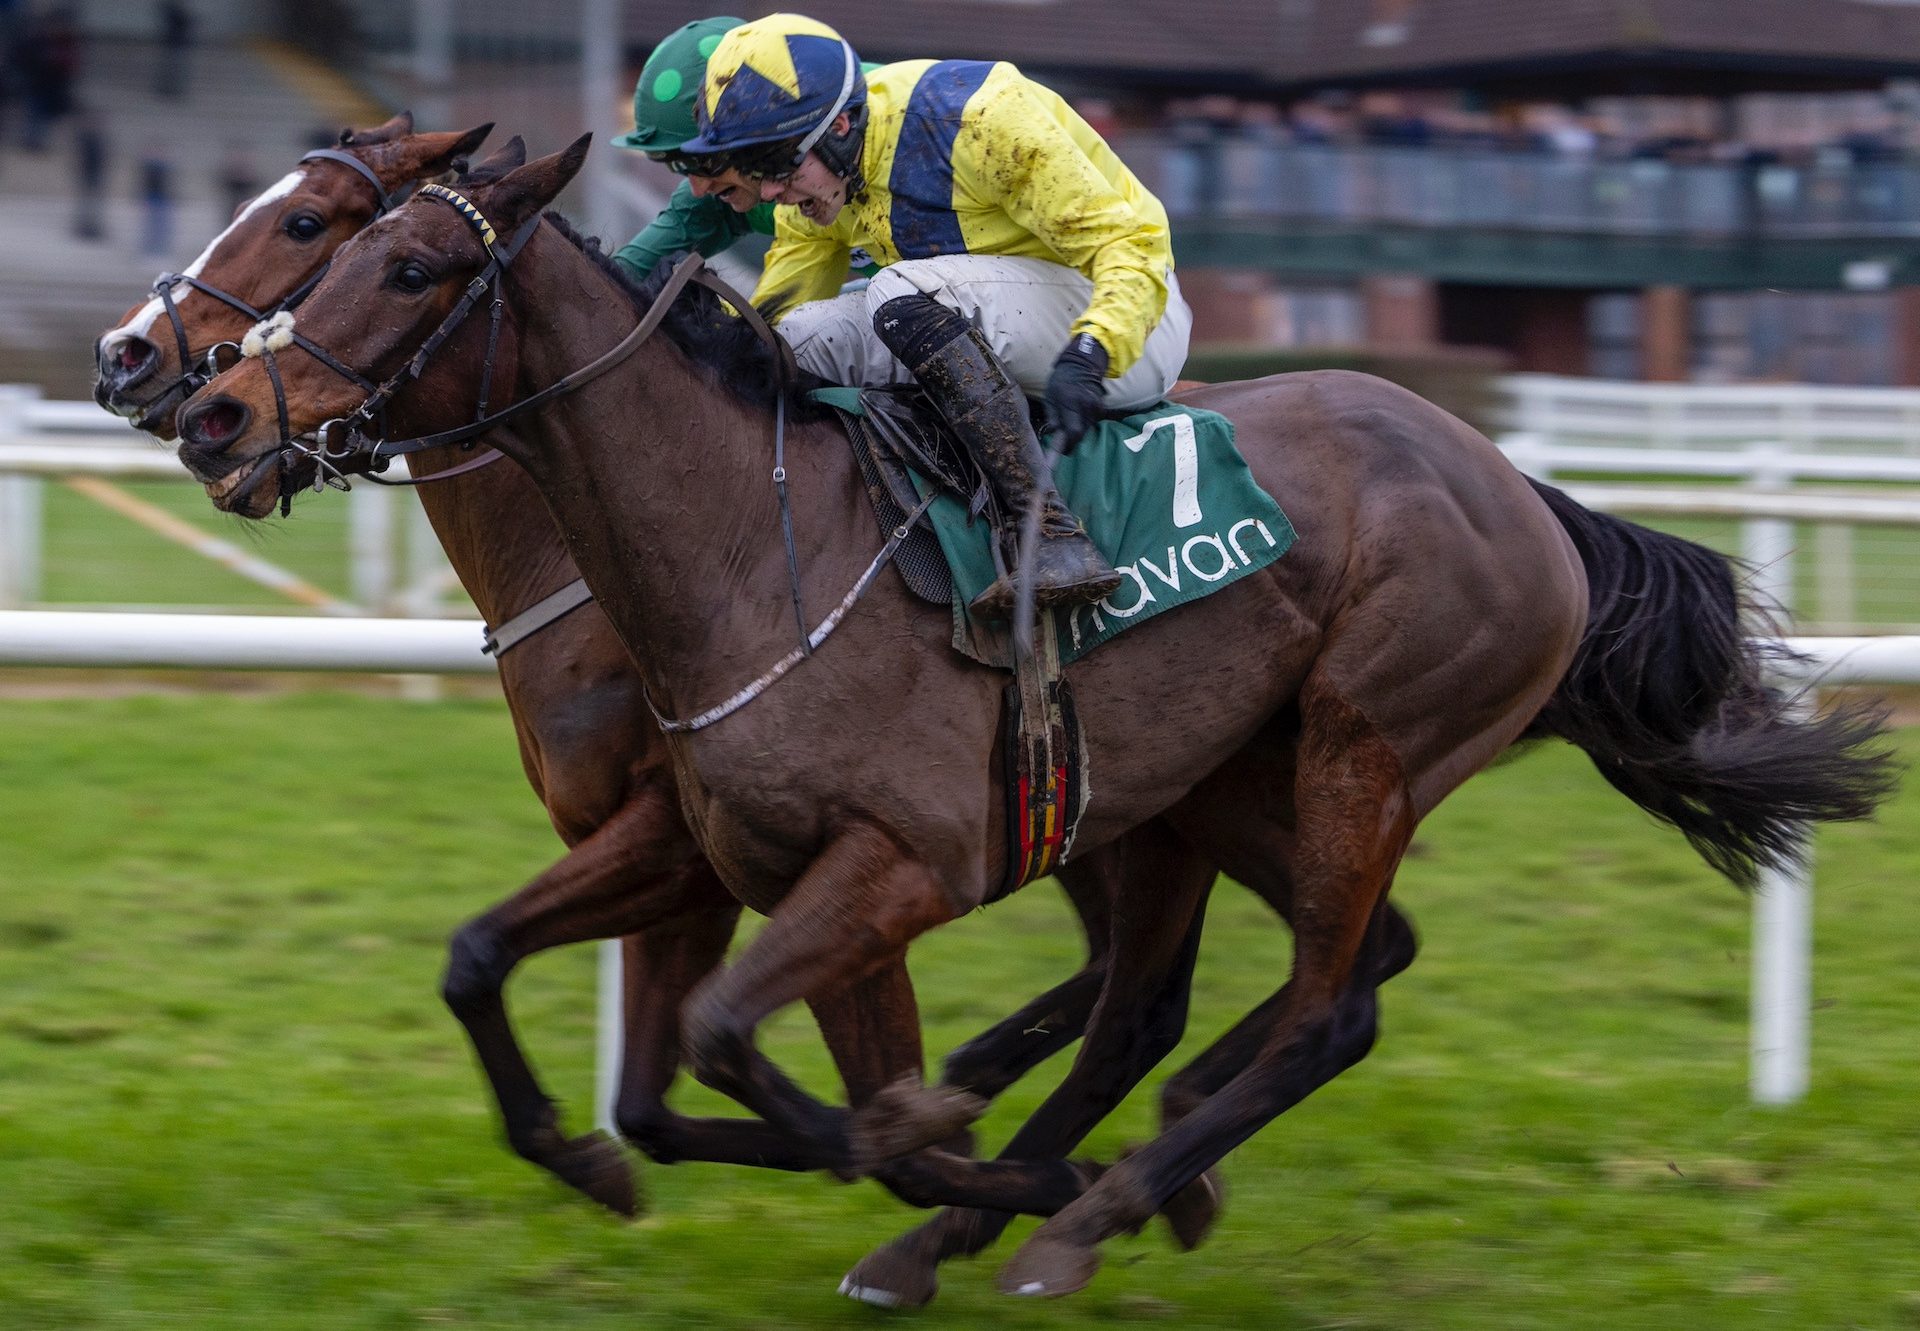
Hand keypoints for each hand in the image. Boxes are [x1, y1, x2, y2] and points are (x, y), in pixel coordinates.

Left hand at [1043, 333, 1108, 454]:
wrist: (1082, 365)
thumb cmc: (1061, 381)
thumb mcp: (1050, 397)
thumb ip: (1052, 417)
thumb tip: (1054, 434)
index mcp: (1071, 402)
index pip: (1074, 432)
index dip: (1068, 445)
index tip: (1062, 451)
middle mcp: (1086, 405)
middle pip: (1081, 434)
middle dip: (1072, 439)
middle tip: (1063, 440)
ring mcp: (1096, 406)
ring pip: (1087, 429)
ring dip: (1078, 430)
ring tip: (1070, 421)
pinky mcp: (1101, 408)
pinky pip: (1092, 423)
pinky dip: (1084, 423)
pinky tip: (1078, 415)